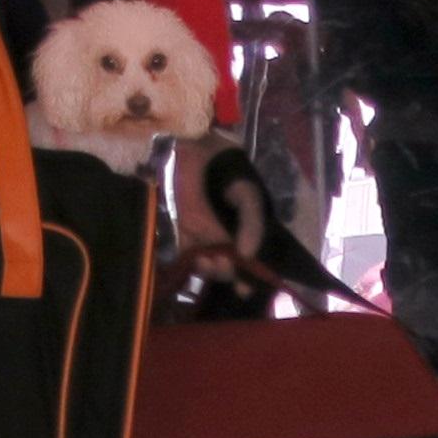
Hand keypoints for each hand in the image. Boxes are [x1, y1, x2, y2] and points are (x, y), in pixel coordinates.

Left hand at [173, 140, 273, 287]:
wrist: (197, 149)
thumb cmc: (228, 170)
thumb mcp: (247, 194)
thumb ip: (251, 222)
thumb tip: (248, 255)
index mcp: (249, 233)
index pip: (254, 264)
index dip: (250, 280)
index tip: (243, 288)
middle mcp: (229, 240)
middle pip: (230, 270)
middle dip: (225, 273)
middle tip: (220, 263)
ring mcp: (206, 238)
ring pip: (208, 267)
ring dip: (207, 270)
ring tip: (203, 260)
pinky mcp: (184, 233)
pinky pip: (184, 257)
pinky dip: (183, 265)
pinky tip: (187, 261)